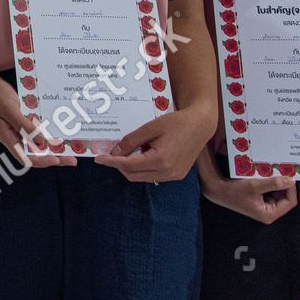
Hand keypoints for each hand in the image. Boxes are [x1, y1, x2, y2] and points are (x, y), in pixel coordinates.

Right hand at [0, 71, 73, 168]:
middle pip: (37, 153)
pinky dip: (49, 132)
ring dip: (54, 146)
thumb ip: (26, 127)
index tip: (58, 159)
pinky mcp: (24, 120)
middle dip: (54, 156)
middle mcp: (16, 137)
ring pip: (40, 142)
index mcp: (9, 139)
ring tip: (70, 148)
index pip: (27, 158)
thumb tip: (43, 143)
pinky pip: (39, 130)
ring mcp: (20, 129)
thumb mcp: (10, 111)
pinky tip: (61, 131)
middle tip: (72, 160)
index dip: (43, 160)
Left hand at [94, 104, 214, 182]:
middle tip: (110, 154)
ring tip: (125, 152)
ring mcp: (173, 176)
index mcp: (160, 160)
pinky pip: (153, 175)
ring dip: (131, 168)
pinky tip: (141, 154)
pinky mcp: (177, 175)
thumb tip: (115, 153)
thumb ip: (131, 141)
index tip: (99, 159)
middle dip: (119, 166)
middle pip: (134, 175)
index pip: (128, 165)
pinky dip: (143, 168)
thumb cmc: (176, 122)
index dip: (112, 162)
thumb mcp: (150, 128)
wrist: (201, 124)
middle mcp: (167, 173)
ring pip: (143, 177)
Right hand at [202, 173, 297, 224]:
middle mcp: (269, 212)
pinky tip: (268, 174)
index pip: (290, 202)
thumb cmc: (234, 190)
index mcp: (269, 214)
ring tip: (276, 171)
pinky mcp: (260, 200)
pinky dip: (271, 183)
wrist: (218, 190)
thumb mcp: (254, 186)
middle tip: (284, 171)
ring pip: (279, 193)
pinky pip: (271, 191)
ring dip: (278, 182)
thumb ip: (273, 183)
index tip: (289, 176)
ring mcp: (265, 206)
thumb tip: (291, 181)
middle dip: (284, 185)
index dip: (291, 189)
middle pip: (286, 198)